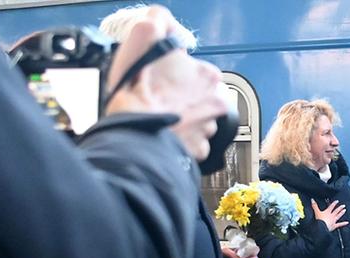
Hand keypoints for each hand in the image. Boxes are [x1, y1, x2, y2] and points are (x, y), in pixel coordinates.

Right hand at [103, 6, 226, 159]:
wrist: (133, 133)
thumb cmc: (137, 90)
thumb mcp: (143, 40)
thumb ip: (157, 22)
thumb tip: (160, 16)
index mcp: (207, 74)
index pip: (194, 69)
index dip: (174, 74)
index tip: (160, 79)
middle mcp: (216, 100)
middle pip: (199, 94)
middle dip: (182, 96)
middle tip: (158, 98)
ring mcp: (209, 127)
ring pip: (198, 118)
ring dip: (182, 117)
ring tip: (161, 116)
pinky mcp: (199, 149)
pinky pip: (192, 142)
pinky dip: (180, 139)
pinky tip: (165, 133)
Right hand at [312, 200, 349, 231]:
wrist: (321, 228)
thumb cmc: (319, 220)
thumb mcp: (316, 212)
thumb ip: (314, 206)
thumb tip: (312, 200)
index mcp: (327, 212)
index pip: (331, 206)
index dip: (334, 203)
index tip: (337, 201)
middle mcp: (331, 216)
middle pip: (336, 211)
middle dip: (340, 208)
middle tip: (343, 205)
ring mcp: (333, 221)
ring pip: (338, 216)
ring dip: (341, 213)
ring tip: (344, 210)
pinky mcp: (334, 226)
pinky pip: (339, 224)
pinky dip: (343, 223)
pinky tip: (347, 222)